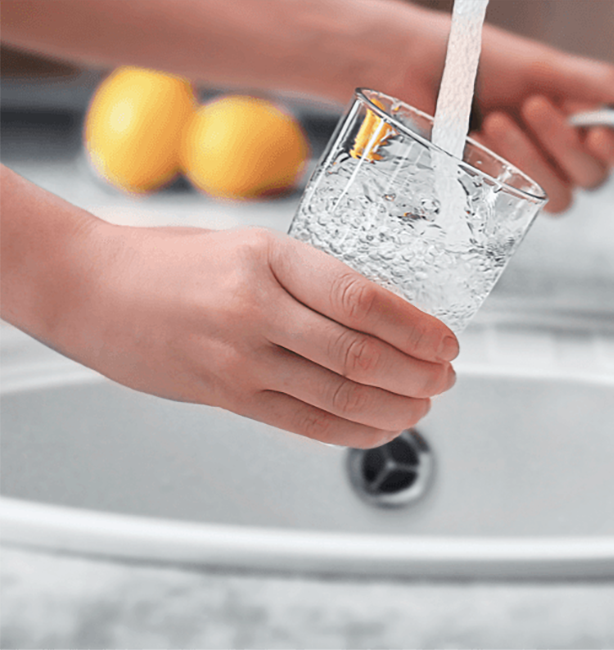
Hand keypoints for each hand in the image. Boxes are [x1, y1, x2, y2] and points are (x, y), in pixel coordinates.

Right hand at [61, 224, 458, 448]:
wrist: (89, 287)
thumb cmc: (172, 261)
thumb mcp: (249, 246)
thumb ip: (309, 279)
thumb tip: (383, 316)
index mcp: (269, 255)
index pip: (363, 297)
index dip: (417, 327)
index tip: (447, 340)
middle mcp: (256, 307)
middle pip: (360, 354)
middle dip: (419, 373)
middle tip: (446, 376)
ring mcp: (239, 357)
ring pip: (339, 395)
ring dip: (397, 406)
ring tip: (424, 403)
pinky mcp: (225, 396)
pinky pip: (305, 424)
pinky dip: (354, 430)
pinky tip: (382, 427)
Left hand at [380, 11, 613, 213]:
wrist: (413, 67)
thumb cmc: (476, 58)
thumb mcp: (543, 67)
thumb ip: (598, 87)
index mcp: (583, 116)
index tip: (597, 131)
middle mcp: (562, 150)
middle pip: (595, 178)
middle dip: (563, 144)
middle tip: (532, 105)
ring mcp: (530, 174)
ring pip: (561, 199)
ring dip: (531, 161)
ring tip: (496, 120)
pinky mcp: (497, 192)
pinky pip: (517, 200)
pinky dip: (498, 170)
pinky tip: (474, 140)